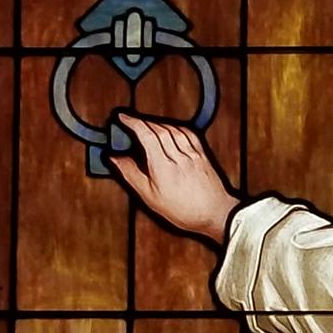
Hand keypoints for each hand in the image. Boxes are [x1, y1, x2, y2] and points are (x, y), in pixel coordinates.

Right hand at [107, 113, 237, 244]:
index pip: (146, 135)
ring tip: (148, 125)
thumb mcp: (150, 197)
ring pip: (173, 129)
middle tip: (131, 120)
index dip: (133, 123)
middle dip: (143, 121)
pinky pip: (189, 134)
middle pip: (159, 129)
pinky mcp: (202, 155)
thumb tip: (116, 159)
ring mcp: (192, 154)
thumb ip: (132, 175)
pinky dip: (177, 127)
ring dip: (158, 123)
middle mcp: (179, 156)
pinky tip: (172, 129)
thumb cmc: (184, 210)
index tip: (123, 117)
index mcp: (163, 166)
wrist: (215, 214)